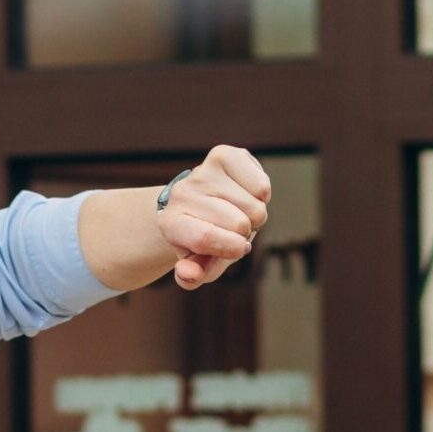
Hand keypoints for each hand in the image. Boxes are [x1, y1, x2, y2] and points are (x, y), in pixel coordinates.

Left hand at [158, 145, 271, 289]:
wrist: (202, 201)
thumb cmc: (201, 238)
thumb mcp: (197, 262)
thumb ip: (192, 276)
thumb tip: (189, 275)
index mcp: (170, 223)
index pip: (204, 238)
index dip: (230, 248)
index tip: (238, 249)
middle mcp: (181, 194)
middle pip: (237, 223)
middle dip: (245, 233)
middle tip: (233, 228)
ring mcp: (202, 172)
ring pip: (255, 206)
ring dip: (255, 215)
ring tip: (237, 211)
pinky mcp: (223, 155)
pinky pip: (262, 186)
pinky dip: (262, 196)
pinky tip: (244, 194)